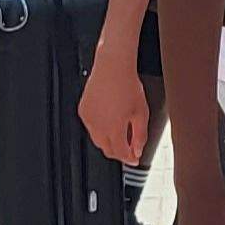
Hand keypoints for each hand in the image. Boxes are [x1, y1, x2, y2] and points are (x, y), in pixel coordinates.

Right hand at [78, 51, 151, 165]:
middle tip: (129, 148)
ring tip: (121, 130)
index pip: (120, 153)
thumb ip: (140, 136)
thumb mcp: (141, 113)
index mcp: (113, 128)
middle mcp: (98, 126)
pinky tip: (110, 120)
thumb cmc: (127, 85)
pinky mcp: (83, 111)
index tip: (134, 158)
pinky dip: (100, 129)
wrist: (112, 66)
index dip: (129, 158)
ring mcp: (88, 119)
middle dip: (119, 152)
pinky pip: (91, 128)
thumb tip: (137, 150)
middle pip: (107, 150)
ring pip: (98, 140)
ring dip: (109, 141)